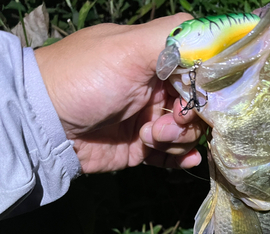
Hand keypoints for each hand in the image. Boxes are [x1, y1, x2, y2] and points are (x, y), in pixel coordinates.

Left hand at [34, 15, 203, 173]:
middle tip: (165, 123)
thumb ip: (175, 38)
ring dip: (178, 138)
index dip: (205, 88)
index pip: (201, 71)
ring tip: (150, 137)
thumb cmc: (86, 78)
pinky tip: (185, 159)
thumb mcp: (129, 47)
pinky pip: (173, 154)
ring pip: (188, 132)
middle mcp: (157, 88)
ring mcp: (150, 119)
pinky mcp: (142, 147)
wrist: (47, 125)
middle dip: (188, 118)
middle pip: (198, 105)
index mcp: (157, 59)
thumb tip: (221, 37)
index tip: (195, 98)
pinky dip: (182, 157)